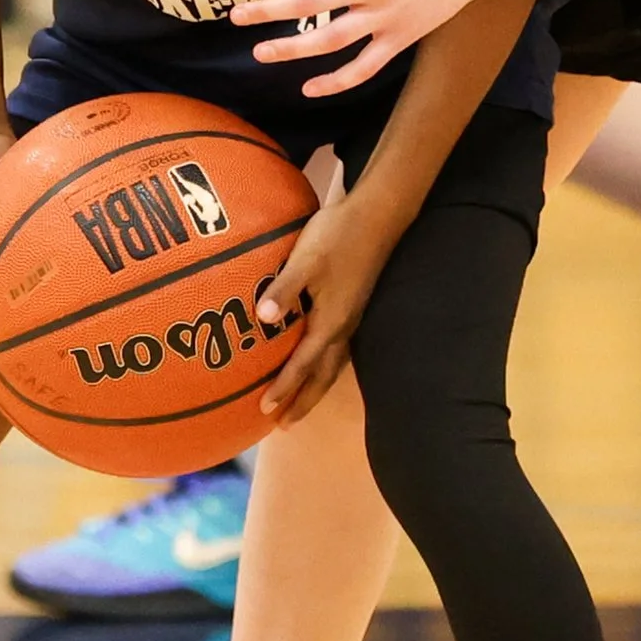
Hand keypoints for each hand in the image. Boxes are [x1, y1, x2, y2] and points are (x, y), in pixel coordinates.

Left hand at [230, 0, 497, 97]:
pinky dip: (337, 81)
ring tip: (261, 53)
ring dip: (291, 49)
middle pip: (307, 4)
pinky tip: (310, 88)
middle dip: (267, 11)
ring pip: (330, 40)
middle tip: (237, 17)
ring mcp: (385, 16)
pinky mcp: (400, 38)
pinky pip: (365, 67)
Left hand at [248, 192, 392, 427]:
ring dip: (315, 387)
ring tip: (299, 404)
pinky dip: (324, 366)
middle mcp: (344, 327)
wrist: (377, 216)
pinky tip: (318, 363)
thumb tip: (263, 318)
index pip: (304, 364)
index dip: (284, 387)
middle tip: (284, 425)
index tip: (265, 409)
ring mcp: (352, 317)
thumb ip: (284, 290)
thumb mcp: (306, 261)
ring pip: (333, 365)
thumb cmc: (339, 236)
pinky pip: (338, 349)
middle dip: (303, 401)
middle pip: (323, 375)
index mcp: (331, 321)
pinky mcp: (354, 306)